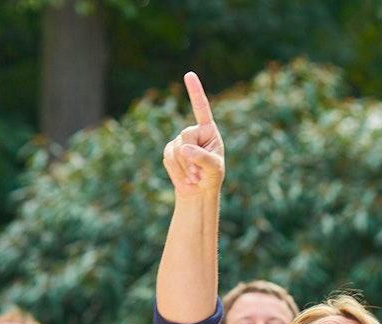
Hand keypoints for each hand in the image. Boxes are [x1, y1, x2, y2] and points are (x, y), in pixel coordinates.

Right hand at [161, 72, 223, 198]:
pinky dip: (177, 171)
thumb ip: (202, 158)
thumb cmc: (211, 176)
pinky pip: (168, 158)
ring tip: (194, 176)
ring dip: (185, 167)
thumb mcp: (214, 169)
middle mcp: (193, 131)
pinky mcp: (169, 150)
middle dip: (191, 156)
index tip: (189, 74)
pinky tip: (185, 177)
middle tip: (199, 173)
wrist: (199, 190)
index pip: (201, 108)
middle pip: (186, 135)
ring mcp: (179, 140)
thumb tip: (183, 148)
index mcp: (209, 130)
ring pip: (176, 149)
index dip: (195, 91)